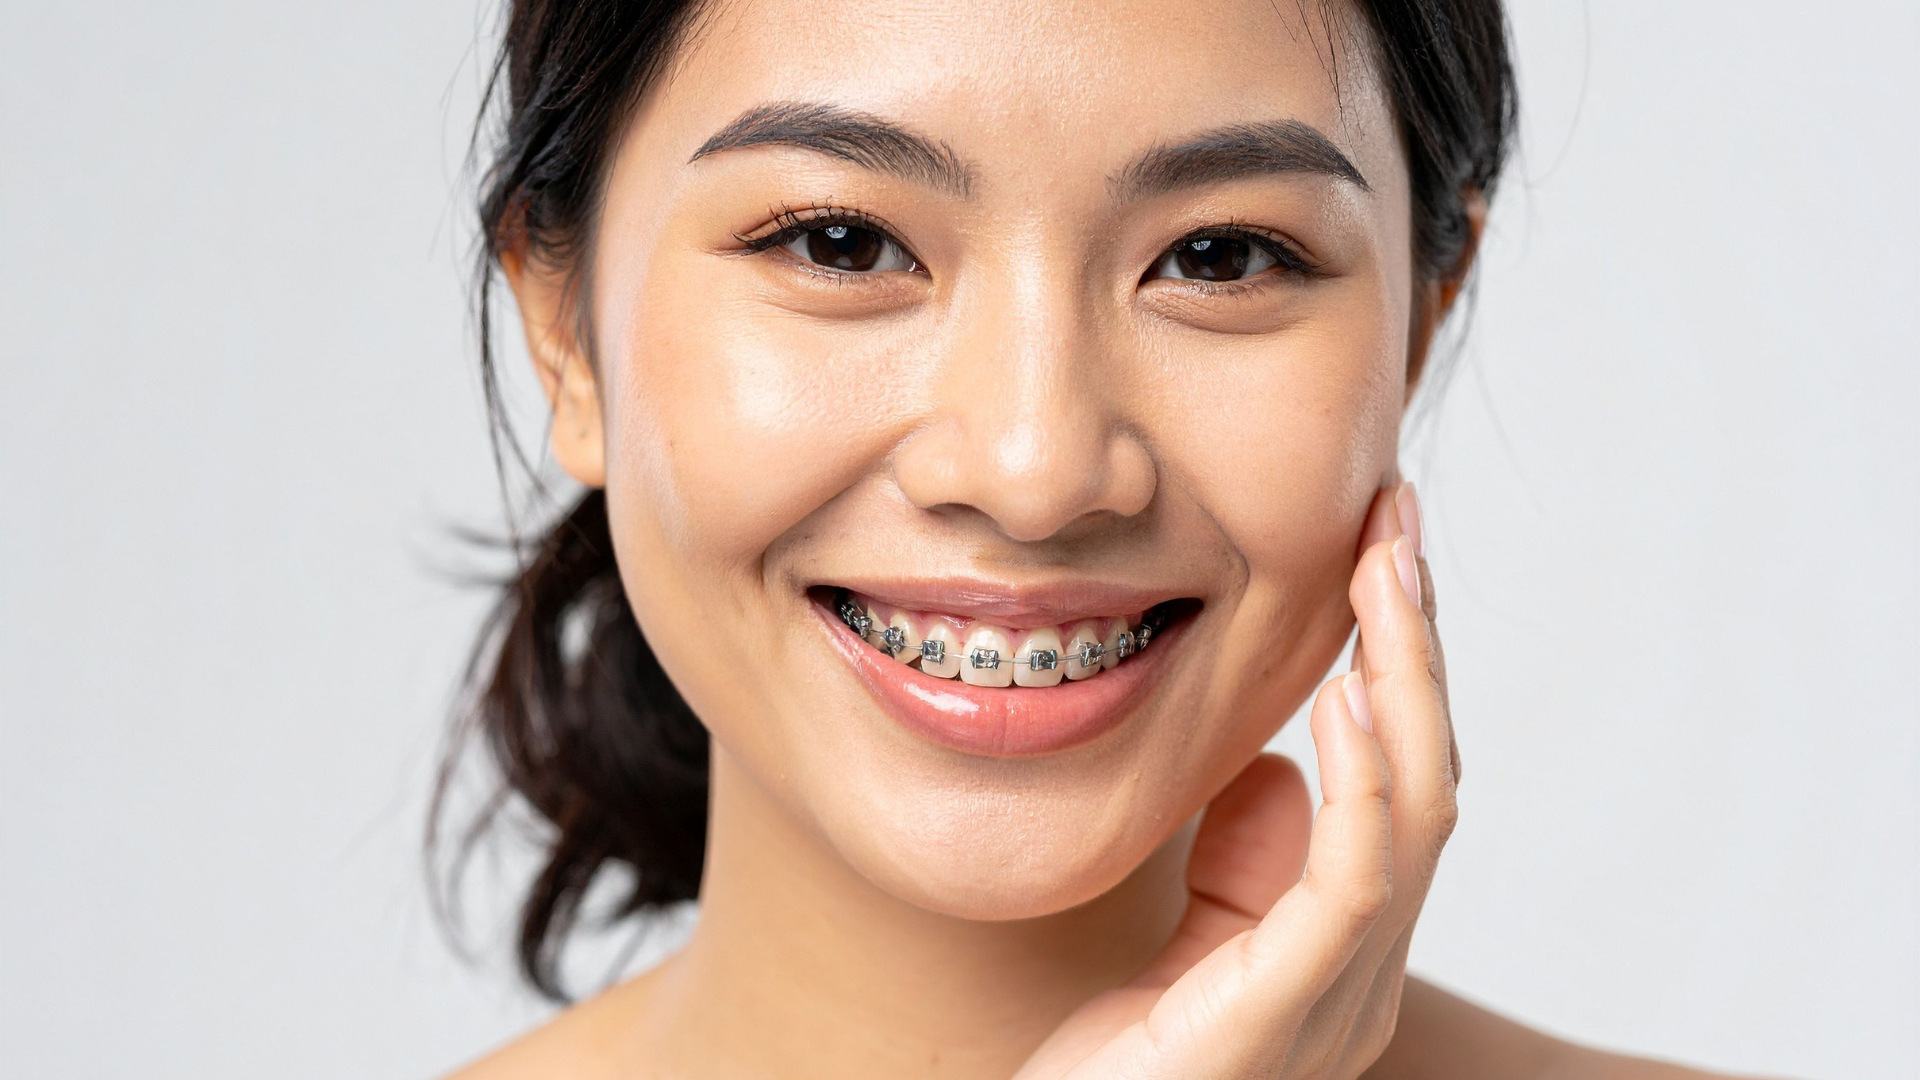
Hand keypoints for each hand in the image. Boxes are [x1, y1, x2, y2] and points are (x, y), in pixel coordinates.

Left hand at [1015, 481, 1456, 1079]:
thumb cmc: (1115, 1071)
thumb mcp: (1189, 944)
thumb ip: (1246, 865)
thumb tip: (1284, 765)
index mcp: (1345, 948)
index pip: (1397, 782)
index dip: (1397, 666)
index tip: (1376, 553)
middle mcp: (1364, 970)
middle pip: (1425, 776)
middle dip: (1415, 643)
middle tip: (1397, 523)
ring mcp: (1338, 999)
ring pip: (1414, 809)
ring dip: (1404, 679)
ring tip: (1384, 574)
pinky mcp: (1286, 1015)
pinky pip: (1354, 878)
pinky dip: (1364, 779)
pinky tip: (1345, 695)